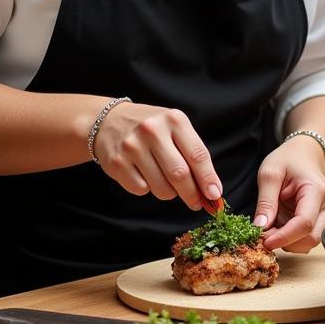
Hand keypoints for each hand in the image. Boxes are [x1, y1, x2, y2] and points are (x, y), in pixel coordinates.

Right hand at [93, 102, 221, 209]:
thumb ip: (192, 155)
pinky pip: (141, 190)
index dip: (208, 179)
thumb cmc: (152, 129)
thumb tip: (211, 190)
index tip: (215, 195)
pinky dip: (147, 188)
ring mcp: (132, 146)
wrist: (109, 120)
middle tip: (196, 203)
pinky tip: (143, 174)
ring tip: (164, 179)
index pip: (197, 155)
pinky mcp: (117, 162)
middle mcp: (152, 130)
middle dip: (191, 194)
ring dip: (168, 192)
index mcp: (174, 120)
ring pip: (161, 187)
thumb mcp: (175, 129)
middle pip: (179, 174)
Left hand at [253, 136, 324, 253]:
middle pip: (310, 238)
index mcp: (316, 190)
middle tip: (264, 233)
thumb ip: (266, 201)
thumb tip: (260, 228)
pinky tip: (283, 224)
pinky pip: (310, 238)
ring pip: (310, 242)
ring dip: (289, 241)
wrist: (306, 154)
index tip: (264, 242)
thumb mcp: (269, 173)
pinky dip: (294, 238)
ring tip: (274, 223)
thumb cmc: (288, 160)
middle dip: (285, 241)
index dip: (284, 237)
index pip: (304, 223)